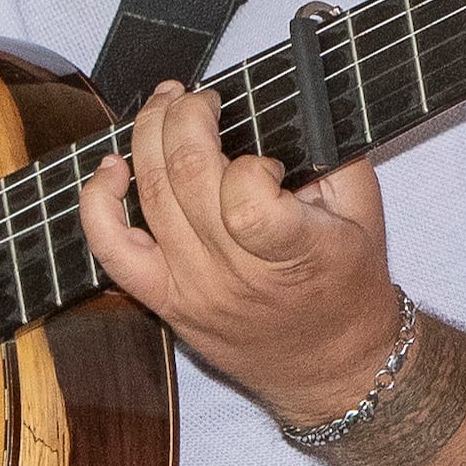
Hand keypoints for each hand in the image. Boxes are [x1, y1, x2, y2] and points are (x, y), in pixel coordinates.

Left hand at [76, 81, 405, 427]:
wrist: (332, 367)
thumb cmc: (349, 287)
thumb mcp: (366, 215)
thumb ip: (333, 155)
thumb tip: (295, 98)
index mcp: (297, 254)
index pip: (246, 199)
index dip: (248, 163)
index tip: (265, 161)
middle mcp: (238, 275)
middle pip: (186, 178)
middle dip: (185, 117)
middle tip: (198, 98)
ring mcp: (194, 289)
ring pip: (149, 197)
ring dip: (149, 137)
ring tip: (163, 108)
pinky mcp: (165, 300)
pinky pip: (111, 250)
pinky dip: (99, 202)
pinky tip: (112, 167)